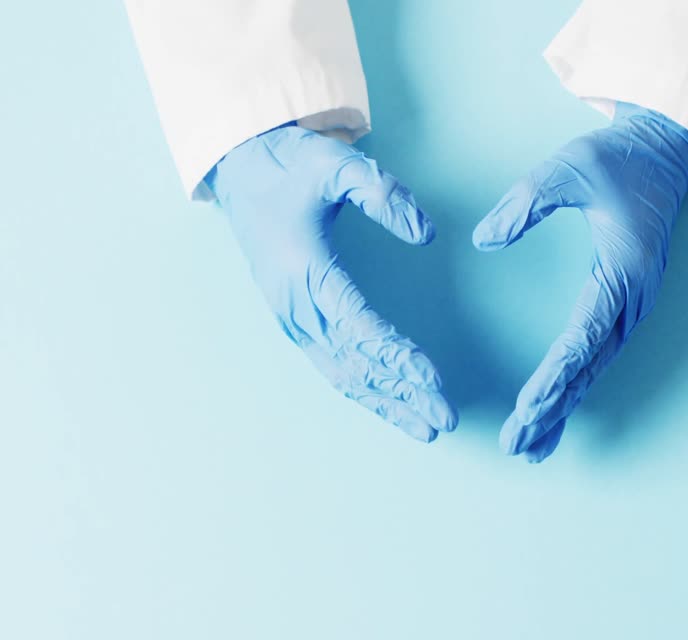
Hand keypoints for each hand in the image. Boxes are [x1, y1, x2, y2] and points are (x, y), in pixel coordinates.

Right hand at [209, 124, 457, 442]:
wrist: (241, 168)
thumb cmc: (290, 166)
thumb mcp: (337, 164)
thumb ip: (383, 194)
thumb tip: (424, 233)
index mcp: (306, 272)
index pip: (360, 326)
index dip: (398, 357)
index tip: (433, 380)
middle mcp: (296, 307)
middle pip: (357, 363)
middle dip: (403, 394)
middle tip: (446, 417)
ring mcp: (292, 319)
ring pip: (344, 374)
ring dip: (386, 403)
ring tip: (427, 427)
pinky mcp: (295, 322)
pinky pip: (332, 365)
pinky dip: (365, 391)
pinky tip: (392, 406)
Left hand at [473, 103, 687, 461]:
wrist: (663, 152)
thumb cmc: (618, 160)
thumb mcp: (568, 168)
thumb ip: (526, 203)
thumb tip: (485, 239)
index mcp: (623, 269)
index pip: (586, 332)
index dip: (557, 372)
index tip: (530, 404)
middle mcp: (632, 298)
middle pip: (589, 366)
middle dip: (554, 408)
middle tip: (518, 445)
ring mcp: (631, 306)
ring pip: (595, 369)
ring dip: (563, 409)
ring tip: (530, 448)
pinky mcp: (623, 306)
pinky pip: (598, 356)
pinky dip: (575, 388)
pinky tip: (554, 414)